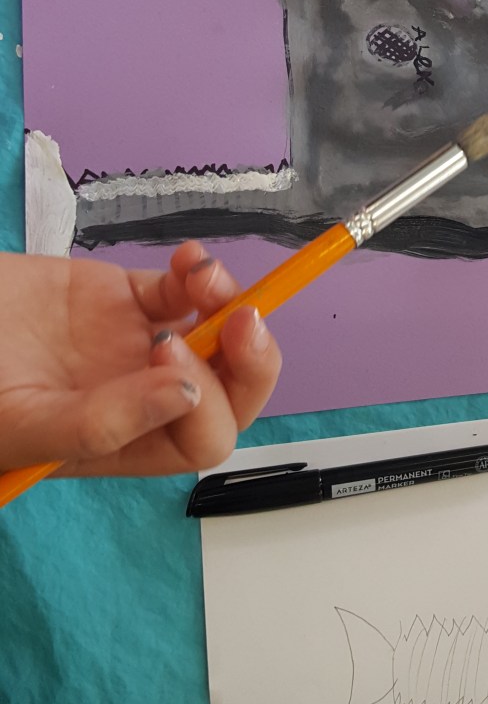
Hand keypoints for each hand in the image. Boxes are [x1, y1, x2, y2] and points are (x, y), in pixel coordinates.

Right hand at [0, 242, 281, 477]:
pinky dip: (198, 273)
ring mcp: (133, 347)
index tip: (172, 358)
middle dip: (249, 360)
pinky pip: (181, 290)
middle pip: (227, 392)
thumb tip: (186, 396)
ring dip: (227, 305)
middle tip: (243, 320)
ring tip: (205, 277)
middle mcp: (138, 399)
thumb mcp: (20, 423)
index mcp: (120, 443)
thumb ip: (102, 423)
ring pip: (213, 334)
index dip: (209, 403)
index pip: (200, 439)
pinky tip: (190, 259)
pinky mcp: (121, 299)